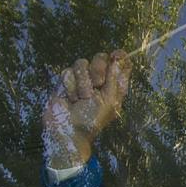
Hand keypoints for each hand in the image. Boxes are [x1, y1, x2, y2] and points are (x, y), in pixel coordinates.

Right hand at [42, 50, 130, 168]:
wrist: (69, 130)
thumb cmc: (92, 120)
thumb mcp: (110, 101)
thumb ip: (114, 78)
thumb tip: (117, 58)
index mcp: (114, 85)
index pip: (120, 63)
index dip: (119, 56)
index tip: (116, 56)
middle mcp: (99, 79)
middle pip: (100, 57)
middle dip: (98, 68)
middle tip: (98, 83)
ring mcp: (81, 79)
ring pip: (81, 63)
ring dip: (82, 82)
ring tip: (82, 98)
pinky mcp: (65, 82)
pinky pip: (67, 72)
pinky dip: (70, 87)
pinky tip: (71, 99)